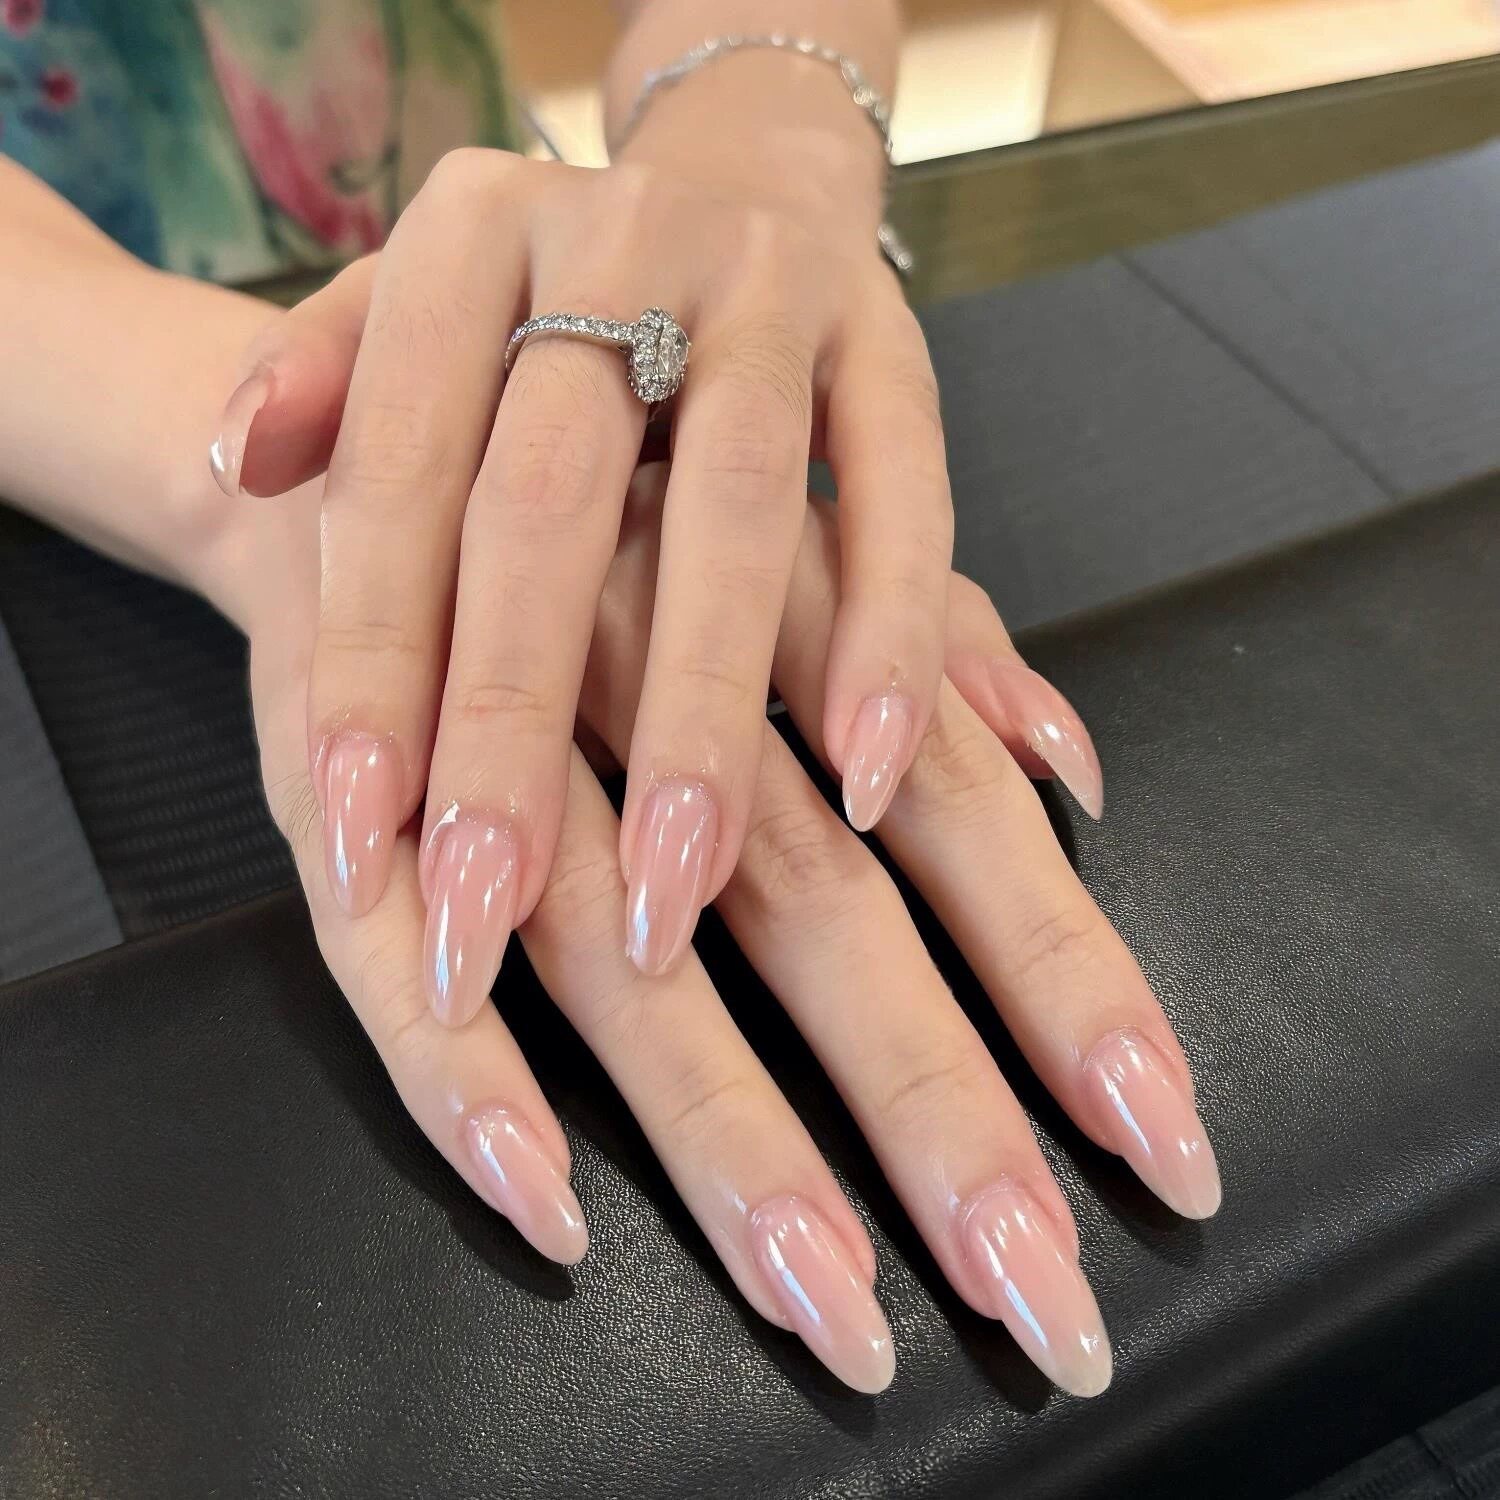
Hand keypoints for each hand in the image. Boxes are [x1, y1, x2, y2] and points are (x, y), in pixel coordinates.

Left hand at [212, 145, 955, 1019]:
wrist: (744, 171)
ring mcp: (767, 289)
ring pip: (735, 515)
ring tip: (676, 890)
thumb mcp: (419, 303)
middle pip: (548, 507)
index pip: (397, 470)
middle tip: (488, 908)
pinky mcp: (891, 343)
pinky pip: (905, 500)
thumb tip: (230, 470)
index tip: (356, 835)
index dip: (373, 659)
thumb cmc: (556, 290)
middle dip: (514, 728)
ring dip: (706, 717)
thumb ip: (324, 383)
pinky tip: (868, 775)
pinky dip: (891, 642)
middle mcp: (616, 243)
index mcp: (470, 239)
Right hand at [241, 461, 1217, 1398]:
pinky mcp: (341, 782)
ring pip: (622, 953)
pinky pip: (390, 953)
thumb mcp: (787, 541)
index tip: (1163, 1134)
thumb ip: (936, 648)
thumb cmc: (610, 506)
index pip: (956, 812)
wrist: (373, 419)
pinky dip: (464, 1074)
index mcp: (786, 617)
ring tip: (825, 1293)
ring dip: (722, 1125)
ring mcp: (494, 739)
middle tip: (1037, 1289)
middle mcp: (661, 683)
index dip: (1062, 971)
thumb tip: (1078, 764)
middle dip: (930, 1099)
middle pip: (817, 906)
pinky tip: (545, 1199)